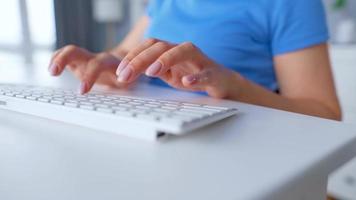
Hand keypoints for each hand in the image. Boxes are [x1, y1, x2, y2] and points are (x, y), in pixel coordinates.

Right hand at [48, 45, 129, 93]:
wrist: (126, 66)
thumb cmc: (127, 76)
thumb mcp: (131, 81)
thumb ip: (127, 82)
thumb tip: (123, 85)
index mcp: (108, 62)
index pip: (97, 65)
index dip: (88, 76)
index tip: (81, 91)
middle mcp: (94, 58)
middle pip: (76, 51)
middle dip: (63, 59)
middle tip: (53, 72)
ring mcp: (85, 59)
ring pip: (68, 52)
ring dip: (56, 60)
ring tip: (50, 72)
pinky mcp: (79, 63)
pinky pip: (64, 57)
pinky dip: (56, 61)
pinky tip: (51, 70)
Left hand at [116, 38, 236, 97]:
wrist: (223, 83)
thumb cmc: (194, 76)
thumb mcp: (170, 74)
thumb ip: (154, 69)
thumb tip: (131, 71)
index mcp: (172, 51)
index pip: (149, 46)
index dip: (133, 57)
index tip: (119, 72)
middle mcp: (184, 51)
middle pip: (161, 47)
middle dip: (140, 60)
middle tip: (125, 76)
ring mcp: (200, 61)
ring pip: (183, 51)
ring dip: (165, 60)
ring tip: (151, 72)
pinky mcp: (213, 73)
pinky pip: (206, 73)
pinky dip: (196, 77)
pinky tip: (186, 82)